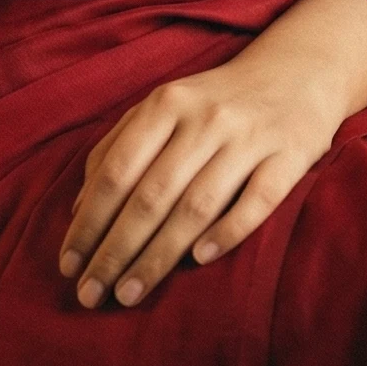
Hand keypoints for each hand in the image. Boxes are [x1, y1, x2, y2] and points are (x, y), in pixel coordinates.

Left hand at [57, 58, 343, 309]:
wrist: (297, 71)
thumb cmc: (215, 101)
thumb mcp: (163, 107)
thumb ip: (118, 148)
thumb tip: (78, 210)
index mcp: (166, 104)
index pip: (117, 171)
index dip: (90, 221)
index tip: (68, 265)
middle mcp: (205, 119)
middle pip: (151, 195)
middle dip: (115, 250)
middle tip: (91, 294)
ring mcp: (249, 138)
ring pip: (197, 205)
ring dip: (158, 255)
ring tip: (129, 294)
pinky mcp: (290, 156)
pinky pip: (257, 200)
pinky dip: (227, 231)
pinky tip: (199, 260)